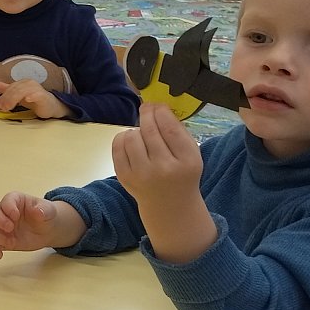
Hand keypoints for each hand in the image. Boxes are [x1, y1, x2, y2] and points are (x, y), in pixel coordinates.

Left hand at [0, 79, 69, 118]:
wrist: (49, 106)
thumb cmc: (33, 99)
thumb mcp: (19, 94)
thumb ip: (9, 90)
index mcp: (23, 82)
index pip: (10, 87)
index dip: (3, 95)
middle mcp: (29, 83)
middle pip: (15, 89)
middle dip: (7, 98)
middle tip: (1, 107)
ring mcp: (37, 89)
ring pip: (23, 92)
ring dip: (14, 99)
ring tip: (8, 107)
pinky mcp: (44, 96)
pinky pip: (38, 95)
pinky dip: (33, 96)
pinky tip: (27, 99)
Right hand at [0, 191, 86, 260]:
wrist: (48, 230)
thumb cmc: (45, 215)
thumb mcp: (49, 210)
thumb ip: (44, 209)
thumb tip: (38, 212)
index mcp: (16, 201)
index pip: (6, 200)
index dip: (8, 207)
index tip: (16, 216)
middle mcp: (5, 213)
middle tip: (10, 228)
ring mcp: (2, 227)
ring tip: (11, 242)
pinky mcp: (3, 241)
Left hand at [111, 104, 214, 262]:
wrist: (169, 204)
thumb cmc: (181, 172)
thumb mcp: (191, 154)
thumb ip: (178, 130)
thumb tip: (158, 106)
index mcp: (186, 161)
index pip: (169, 128)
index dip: (161, 112)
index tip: (158, 105)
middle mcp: (164, 169)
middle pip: (149, 130)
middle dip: (147, 114)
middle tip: (147, 108)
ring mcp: (142, 174)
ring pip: (132, 136)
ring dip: (136, 129)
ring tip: (143, 133)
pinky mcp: (125, 177)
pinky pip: (118, 147)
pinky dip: (123, 138)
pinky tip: (131, 141)